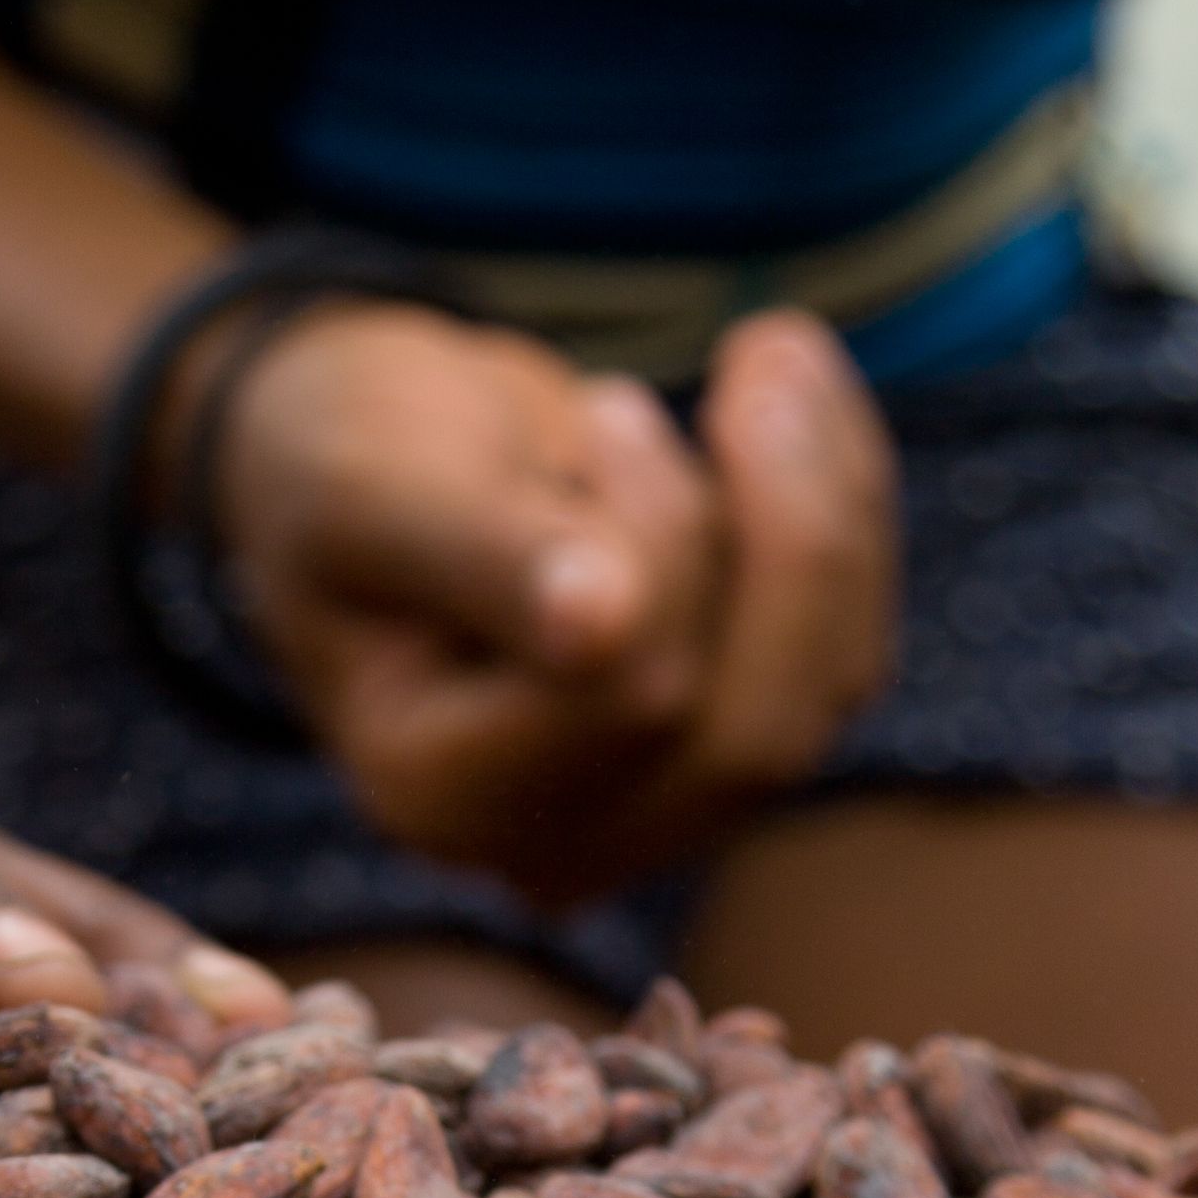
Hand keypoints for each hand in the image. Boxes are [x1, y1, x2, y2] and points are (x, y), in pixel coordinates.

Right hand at [210, 299, 895, 908]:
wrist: (371, 461)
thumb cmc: (350, 456)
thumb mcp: (378, 477)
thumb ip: (481, 550)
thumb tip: (598, 624)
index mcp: (438, 794)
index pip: (628, 693)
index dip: (660, 537)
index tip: (613, 405)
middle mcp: (550, 845)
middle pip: (752, 733)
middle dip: (788, 530)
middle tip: (757, 352)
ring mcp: (650, 814)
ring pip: (824, 690)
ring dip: (828, 502)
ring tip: (768, 352)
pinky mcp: (724, 754)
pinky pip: (847, 653)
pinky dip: (848, 515)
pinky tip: (795, 403)